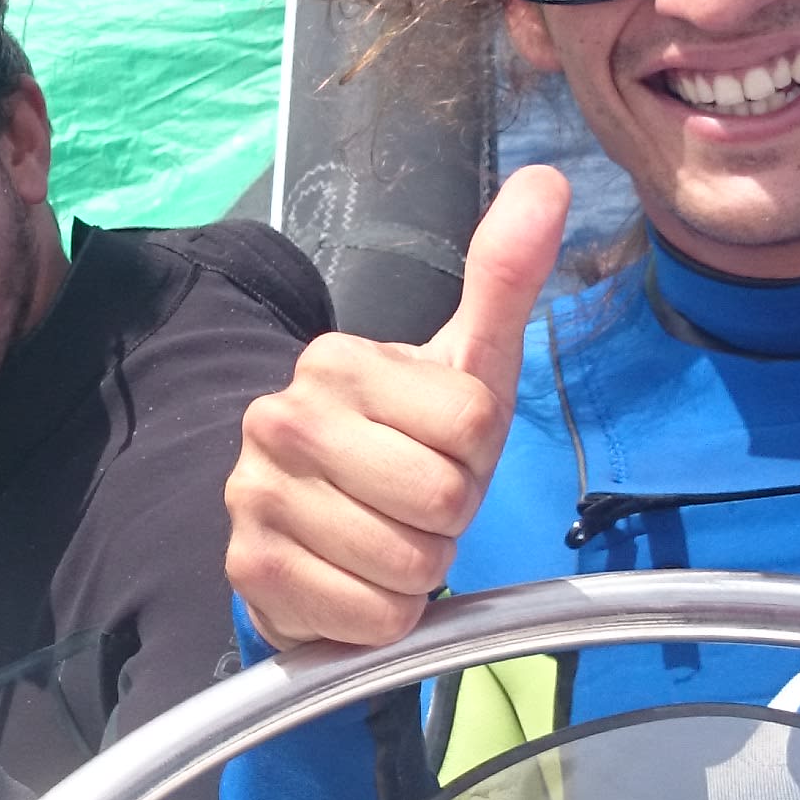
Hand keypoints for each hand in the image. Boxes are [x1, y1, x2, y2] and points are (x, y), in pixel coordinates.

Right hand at [225, 168, 569, 648]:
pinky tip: (356, 582)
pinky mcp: (250, 571)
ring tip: (387, 541)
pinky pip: (372, 617)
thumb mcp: (464, 366)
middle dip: (448, 518)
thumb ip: (503, 278)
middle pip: (443, 497)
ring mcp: (257, 495)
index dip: (476, 455)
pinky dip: (382, 617)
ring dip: (418, 571)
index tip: (442, 453)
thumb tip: (549, 181)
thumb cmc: (406, 447)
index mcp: (337, 362)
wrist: (317, 531)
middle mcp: (282, 419)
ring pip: (409, 562)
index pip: (473, 424)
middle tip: (415, 506)